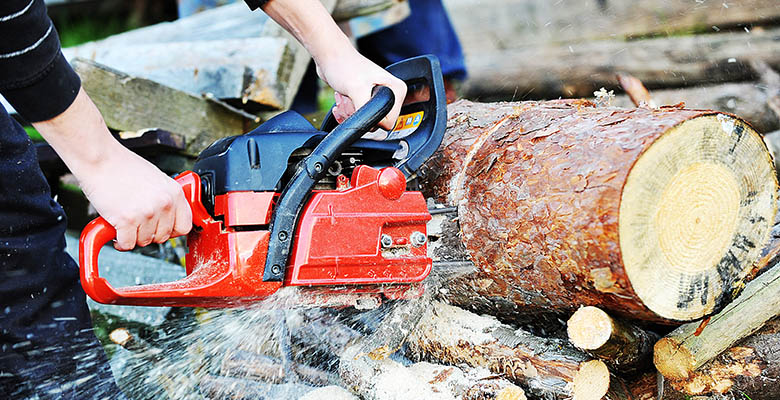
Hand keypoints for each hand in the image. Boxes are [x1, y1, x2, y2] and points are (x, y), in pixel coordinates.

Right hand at [33, 88, 191, 250]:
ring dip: (133, 236)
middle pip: (163, 236)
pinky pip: (127, 244)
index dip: (172, 231)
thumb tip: (168, 218)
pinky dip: (120, 241)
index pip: (184, 225)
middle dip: (149, 234)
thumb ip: (165, 198)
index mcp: (175, 192)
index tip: (161, 229)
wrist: (99, 158)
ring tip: (125, 222)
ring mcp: (147, 213)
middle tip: (137, 225)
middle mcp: (165, 203)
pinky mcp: (127, 220)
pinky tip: (116, 230)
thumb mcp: (156, 179)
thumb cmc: (123, 166)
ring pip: (144, 241)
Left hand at [316, 50, 406, 130]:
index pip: (389, 121)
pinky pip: (357, 117)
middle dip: (358, 114)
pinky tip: (342, 101)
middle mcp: (390, 93)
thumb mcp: (356, 89)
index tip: (360, 104)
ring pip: (365, 121)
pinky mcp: (366, 99)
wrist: (330, 58)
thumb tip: (369, 126)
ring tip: (346, 96)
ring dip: (349, 112)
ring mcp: (377, 97)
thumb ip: (366, 110)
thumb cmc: (344, 66)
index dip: (372, 118)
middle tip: (351, 98)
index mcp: (396, 90)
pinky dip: (346, 112)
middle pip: (376, 122)